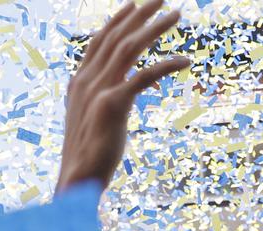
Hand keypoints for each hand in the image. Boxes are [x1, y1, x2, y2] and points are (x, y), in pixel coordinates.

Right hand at [56, 0, 188, 190]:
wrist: (77, 182)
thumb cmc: (87, 158)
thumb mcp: (90, 123)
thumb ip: (102, 103)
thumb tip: (114, 98)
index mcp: (79, 83)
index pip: (98, 42)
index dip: (116, 22)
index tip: (132, 5)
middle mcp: (86, 81)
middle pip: (115, 36)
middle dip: (139, 14)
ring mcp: (98, 91)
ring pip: (130, 47)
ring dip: (154, 28)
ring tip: (176, 14)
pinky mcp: (113, 105)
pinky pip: (144, 76)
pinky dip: (166, 65)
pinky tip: (185, 62)